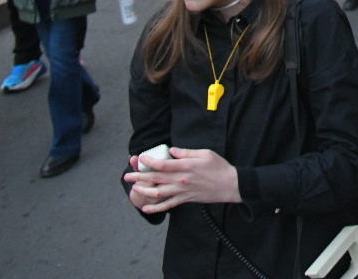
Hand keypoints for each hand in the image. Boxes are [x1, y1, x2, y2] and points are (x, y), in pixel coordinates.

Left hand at [123, 147, 240, 212]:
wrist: (230, 185)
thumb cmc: (219, 167)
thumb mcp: (205, 153)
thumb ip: (186, 152)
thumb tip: (171, 151)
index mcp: (185, 166)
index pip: (162, 164)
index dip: (149, 161)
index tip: (140, 158)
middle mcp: (181, 180)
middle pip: (155, 178)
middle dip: (139, 176)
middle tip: (127, 175)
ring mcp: (182, 191)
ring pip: (158, 193)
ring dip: (143, 191)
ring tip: (133, 188)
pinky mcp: (185, 199)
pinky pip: (168, 205)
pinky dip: (155, 208)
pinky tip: (145, 207)